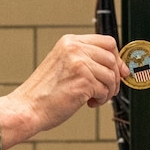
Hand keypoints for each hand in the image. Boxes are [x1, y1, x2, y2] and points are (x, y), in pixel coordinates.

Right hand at [0, 34, 121, 148]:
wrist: (28, 108)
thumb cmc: (45, 92)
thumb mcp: (65, 66)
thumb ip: (88, 61)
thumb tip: (121, 68)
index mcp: (70, 42)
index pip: (107, 42)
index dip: (117, 58)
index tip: (119, 72)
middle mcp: (75, 48)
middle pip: (112, 58)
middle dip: (114, 78)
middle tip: (105, 91)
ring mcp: (79, 63)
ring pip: (111, 76)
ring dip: (107, 91)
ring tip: (93, 98)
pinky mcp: (83, 80)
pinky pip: (105, 90)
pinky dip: (100, 99)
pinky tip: (87, 103)